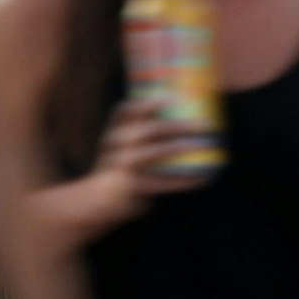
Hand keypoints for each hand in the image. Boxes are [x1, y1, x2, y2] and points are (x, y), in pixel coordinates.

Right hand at [87, 100, 212, 222]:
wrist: (95, 201)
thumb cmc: (116, 168)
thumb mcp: (120, 146)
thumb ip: (140, 132)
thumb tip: (181, 121)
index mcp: (116, 132)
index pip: (126, 110)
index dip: (147, 103)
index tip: (169, 97)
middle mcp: (117, 145)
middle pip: (150, 129)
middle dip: (178, 125)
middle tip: (204, 124)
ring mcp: (123, 165)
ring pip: (155, 152)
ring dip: (180, 147)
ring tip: (202, 146)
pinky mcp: (131, 185)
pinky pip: (160, 182)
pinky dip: (181, 180)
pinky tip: (200, 178)